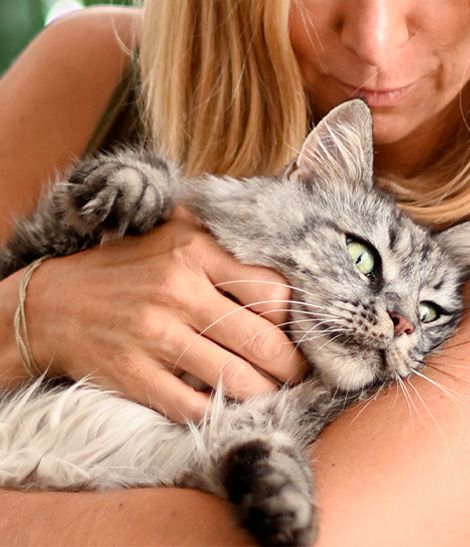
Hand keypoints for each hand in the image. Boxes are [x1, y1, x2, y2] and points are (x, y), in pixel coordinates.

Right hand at [27, 213, 305, 420]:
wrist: (52, 304)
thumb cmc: (124, 269)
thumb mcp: (171, 233)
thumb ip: (222, 238)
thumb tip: (278, 263)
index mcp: (194, 251)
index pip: (273, 292)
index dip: (294, 318)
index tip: (295, 331)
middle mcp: (178, 291)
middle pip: (264, 341)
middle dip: (292, 366)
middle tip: (298, 372)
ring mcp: (155, 336)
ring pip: (237, 381)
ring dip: (264, 394)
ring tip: (272, 391)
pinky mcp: (134, 374)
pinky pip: (195, 407)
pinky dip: (220, 413)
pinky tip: (228, 406)